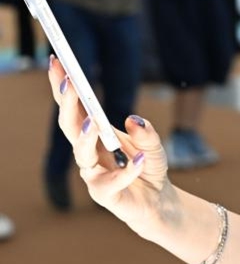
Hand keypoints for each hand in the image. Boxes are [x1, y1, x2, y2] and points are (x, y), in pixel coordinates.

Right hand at [47, 56, 173, 236]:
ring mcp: (93, 174)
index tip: (57, 62)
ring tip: (94, 123)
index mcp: (95, 135)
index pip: (75, 108)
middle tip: (69, 83)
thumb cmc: (148, 168)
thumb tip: (133, 120)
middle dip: (68, 104)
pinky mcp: (105, 195)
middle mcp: (88, 153)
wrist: (158, 201)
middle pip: (70, 126)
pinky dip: (127, 170)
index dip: (64, 87)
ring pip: (80, 154)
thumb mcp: (153, 145)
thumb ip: (147, 134)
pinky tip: (138, 159)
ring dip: (85, 137)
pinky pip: (112, 182)